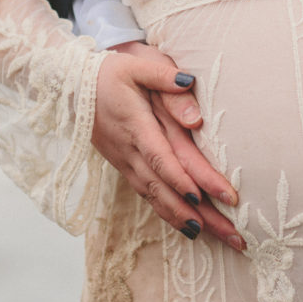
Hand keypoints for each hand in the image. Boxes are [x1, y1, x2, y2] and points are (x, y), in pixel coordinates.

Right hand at [92, 43, 244, 250]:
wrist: (71, 87)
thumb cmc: (110, 73)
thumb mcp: (136, 65)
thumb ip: (163, 76)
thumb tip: (189, 85)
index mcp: (137, 126)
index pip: (163, 158)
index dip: (185, 179)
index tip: (213, 196)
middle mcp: (131, 151)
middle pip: (166, 188)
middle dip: (199, 212)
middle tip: (231, 232)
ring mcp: (126, 162)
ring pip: (157, 198)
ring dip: (186, 220)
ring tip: (217, 235)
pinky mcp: (125, 167)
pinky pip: (148, 196)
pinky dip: (168, 214)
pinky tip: (189, 227)